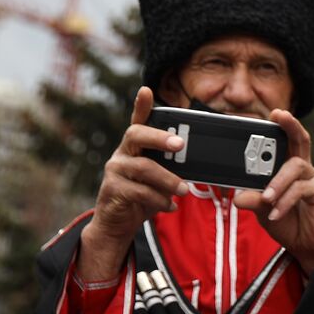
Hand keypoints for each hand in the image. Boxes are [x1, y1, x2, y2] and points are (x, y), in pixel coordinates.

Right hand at [78, 88, 188, 280]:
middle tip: (181, 144)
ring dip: (168, 179)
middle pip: (136, 135)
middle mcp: (122, 153)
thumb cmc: (144, 195)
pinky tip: (170, 206)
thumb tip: (200, 163)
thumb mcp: (160, 179)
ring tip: (184, 190)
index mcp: (136, 147)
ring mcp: (115, 170)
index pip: (137, 122)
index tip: (146, 90)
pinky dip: (159, 200)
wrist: (118, 223)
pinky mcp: (112, 190)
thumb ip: (172, 167)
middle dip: (160, 137)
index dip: (141, 106)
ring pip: (143, 167)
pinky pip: (139, 191)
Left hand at [234, 110, 313, 274]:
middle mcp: (302, 169)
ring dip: (277, 181)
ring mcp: (313, 179)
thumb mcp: (263, 210)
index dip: (280, 126)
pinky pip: (301, 189)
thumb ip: (253, 200)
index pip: (284, 142)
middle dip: (290, 124)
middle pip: (300, 139)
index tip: (271, 113)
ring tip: (266, 198)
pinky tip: (275, 213)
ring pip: (295, 166)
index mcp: (287, 168)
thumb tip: (238, 197)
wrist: (306, 245)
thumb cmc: (287, 222)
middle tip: (279, 114)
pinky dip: (285, 201)